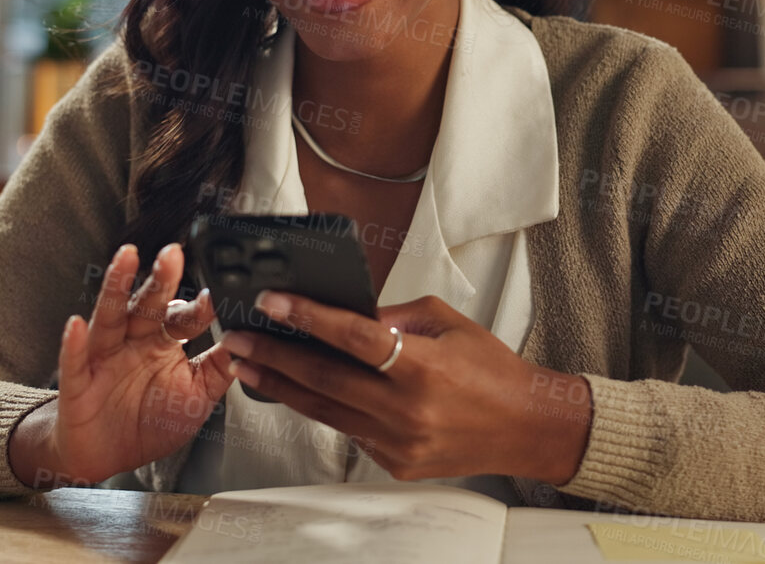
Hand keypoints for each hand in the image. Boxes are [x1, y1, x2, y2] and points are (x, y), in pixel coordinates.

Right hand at [8, 243, 233, 487]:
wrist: (106, 457)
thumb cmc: (149, 423)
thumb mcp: (196, 398)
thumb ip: (220, 369)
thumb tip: (249, 340)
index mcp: (163, 343)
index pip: (185, 317)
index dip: (200, 306)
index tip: (218, 292)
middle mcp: (133, 341)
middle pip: (148, 305)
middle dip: (161, 279)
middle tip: (174, 253)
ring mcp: (104, 357)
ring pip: (110, 316)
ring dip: (117, 287)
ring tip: (126, 258)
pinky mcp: (78, 382)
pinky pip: (75, 361)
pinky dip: (74, 344)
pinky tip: (77, 325)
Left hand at [219, 292, 592, 484]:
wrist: (526, 427)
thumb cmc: (492, 370)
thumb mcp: (447, 324)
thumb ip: (394, 317)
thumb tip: (348, 313)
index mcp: (423, 367)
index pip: (353, 337)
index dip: (308, 317)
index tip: (272, 302)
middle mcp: (407, 409)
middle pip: (324, 378)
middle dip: (274, 355)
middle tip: (238, 338)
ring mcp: (398, 441)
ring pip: (325, 410)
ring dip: (281, 386)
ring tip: (249, 366)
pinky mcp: (394, 463)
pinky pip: (348, 430)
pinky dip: (322, 408)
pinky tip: (297, 390)